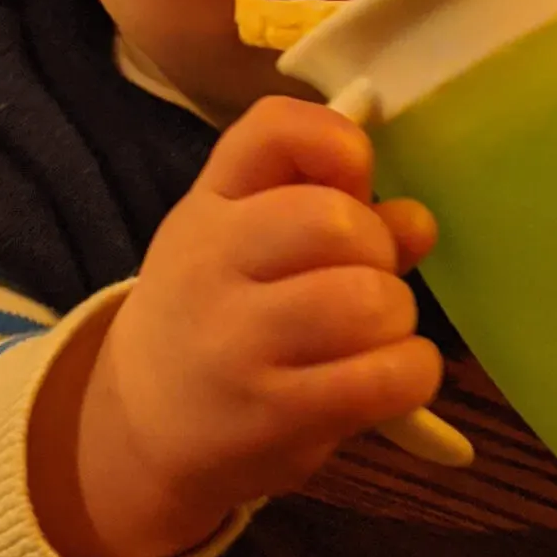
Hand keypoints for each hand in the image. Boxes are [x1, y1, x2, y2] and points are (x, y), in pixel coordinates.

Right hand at [34, 97, 440, 556]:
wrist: (139, 427)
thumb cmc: (215, 318)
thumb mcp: (245, 248)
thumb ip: (330, 214)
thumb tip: (417, 221)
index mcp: (210, 204)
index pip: (273, 129)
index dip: (338, 142)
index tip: (355, 179)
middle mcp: (213, 262)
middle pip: (336, 221)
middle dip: (378, 250)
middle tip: (362, 279)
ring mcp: (238, 342)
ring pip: (369, 301)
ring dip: (396, 317)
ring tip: (372, 335)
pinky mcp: (274, 414)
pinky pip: (384, 377)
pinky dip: (411, 372)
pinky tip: (389, 376)